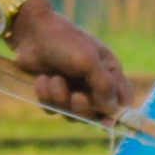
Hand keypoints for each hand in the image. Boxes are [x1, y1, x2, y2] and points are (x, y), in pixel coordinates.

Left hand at [9, 0, 130, 119]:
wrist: (32, 32)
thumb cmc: (65, 42)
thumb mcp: (89, 61)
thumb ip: (104, 86)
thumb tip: (113, 111)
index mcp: (109, 72)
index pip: (123, 100)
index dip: (118, 114)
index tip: (106, 122)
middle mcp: (93, 83)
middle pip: (96, 113)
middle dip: (83, 108)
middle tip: (76, 97)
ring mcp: (73, 89)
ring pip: (72, 114)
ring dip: (61, 99)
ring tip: (53, 79)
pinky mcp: (53, 93)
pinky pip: (53, 109)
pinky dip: (46, 96)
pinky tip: (41, 79)